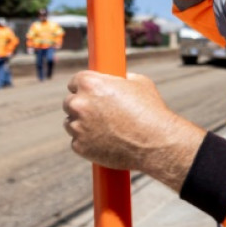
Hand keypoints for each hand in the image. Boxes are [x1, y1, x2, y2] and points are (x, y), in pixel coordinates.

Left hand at [63, 70, 205, 190]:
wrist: (155, 143)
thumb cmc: (150, 110)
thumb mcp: (139, 83)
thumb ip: (120, 79)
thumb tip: (116, 79)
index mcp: (91, 84)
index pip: (75, 81)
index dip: (83, 87)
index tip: (89, 92)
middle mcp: (80, 104)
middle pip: (69, 102)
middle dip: (82, 106)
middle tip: (97, 111)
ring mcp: (78, 127)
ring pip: (71, 123)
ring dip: (82, 124)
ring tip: (103, 128)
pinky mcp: (80, 147)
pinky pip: (77, 142)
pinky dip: (88, 142)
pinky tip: (104, 142)